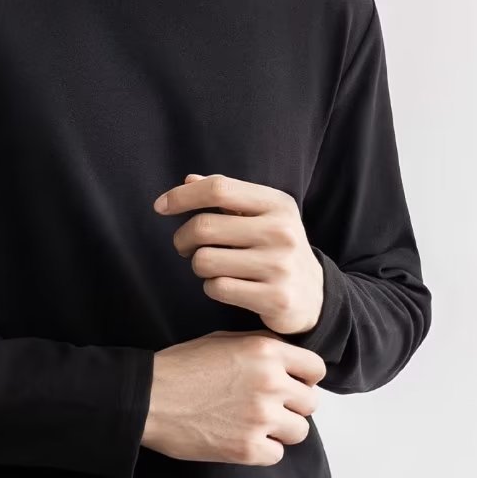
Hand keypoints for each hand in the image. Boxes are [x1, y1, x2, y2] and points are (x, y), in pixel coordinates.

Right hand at [141, 330, 325, 465]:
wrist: (148, 399)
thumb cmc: (180, 367)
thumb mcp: (224, 340)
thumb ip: (262, 346)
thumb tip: (290, 358)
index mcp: (267, 352)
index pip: (316, 369)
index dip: (305, 379)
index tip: (292, 387)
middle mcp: (270, 383)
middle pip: (310, 403)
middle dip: (292, 407)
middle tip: (267, 410)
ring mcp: (261, 418)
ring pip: (299, 431)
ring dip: (281, 431)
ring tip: (255, 427)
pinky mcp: (247, 448)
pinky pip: (277, 455)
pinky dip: (262, 451)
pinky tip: (241, 441)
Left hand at [153, 173, 323, 335]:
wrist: (315, 296)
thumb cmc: (277, 250)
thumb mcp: (262, 217)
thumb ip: (228, 197)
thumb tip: (188, 180)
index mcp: (277, 204)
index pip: (218, 188)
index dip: (182, 196)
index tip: (161, 207)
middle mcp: (281, 231)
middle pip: (204, 226)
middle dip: (182, 239)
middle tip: (184, 247)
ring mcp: (279, 266)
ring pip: (205, 260)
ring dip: (199, 266)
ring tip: (212, 268)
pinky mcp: (274, 298)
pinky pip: (217, 288)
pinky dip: (212, 288)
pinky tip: (226, 287)